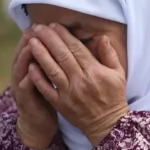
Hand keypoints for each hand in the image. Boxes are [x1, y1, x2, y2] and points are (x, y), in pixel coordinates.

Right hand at [9, 29, 57, 148]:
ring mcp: (20, 86)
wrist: (38, 123)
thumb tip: (66, 42)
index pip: (31, 46)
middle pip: (23, 53)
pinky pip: (25, 86)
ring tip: (32, 43)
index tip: (45, 23)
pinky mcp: (25, 99)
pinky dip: (29, 77)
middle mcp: (22, 74)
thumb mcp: (50, 76)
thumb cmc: (47, 97)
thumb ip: (54, 60)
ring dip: (25, 55)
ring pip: (21, 67)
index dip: (37, 35)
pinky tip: (33, 70)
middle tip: (35, 28)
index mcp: (29, 66)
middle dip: (29, 40)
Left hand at [27, 23, 128, 145]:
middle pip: (62, 56)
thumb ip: (109, 54)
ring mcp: (69, 93)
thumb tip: (101, 37)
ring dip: (40, 54)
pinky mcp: (61, 104)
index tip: (54, 25)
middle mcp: (81, 81)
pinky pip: (47, 89)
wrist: (107, 125)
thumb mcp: (118, 74)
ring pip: (52, 70)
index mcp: (95, 72)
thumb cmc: (113, 97)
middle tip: (38, 27)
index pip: (76, 49)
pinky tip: (30, 66)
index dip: (64, 36)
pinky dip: (38, 78)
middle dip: (49, 39)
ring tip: (31, 41)